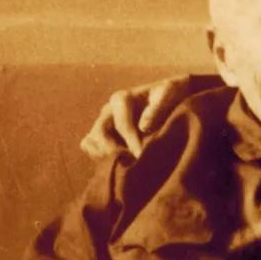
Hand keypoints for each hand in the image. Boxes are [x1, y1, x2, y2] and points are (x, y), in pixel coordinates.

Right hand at [79, 75, 198, 158]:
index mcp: (121, 99)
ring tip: (123, 166)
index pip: (122, 125)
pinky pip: (90, 146)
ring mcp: (103, 122)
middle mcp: (108, 110)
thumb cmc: (170, 94)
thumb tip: (143, 127)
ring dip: (104, 155)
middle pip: (99, 133)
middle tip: (129, 165)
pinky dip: (98, 156)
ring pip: (91, 140)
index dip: (131, 141)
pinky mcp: (103, 134)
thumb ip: (157, 107)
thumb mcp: (169, 92)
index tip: (141, 155)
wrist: (169, 97)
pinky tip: (115, 165)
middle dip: (113, 151)